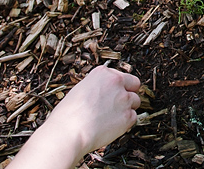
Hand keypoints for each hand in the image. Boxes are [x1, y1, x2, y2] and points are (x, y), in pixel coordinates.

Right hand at [8, 66, 141, 168]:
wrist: (70, 131)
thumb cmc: (69, 114)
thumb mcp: (80, 90)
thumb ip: (97, 88)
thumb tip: (104, 96)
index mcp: (103, 73)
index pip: (120, 76)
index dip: (118, 86)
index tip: (113, 94)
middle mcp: (116, 82)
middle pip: (134, 85)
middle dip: (129, 93)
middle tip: (118, 105)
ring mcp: (124, 98)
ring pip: (135, 101)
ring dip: (127, 109)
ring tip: (111, 118)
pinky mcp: (128, 116)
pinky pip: (133, 117)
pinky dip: (126, 123)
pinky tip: (112, 126)